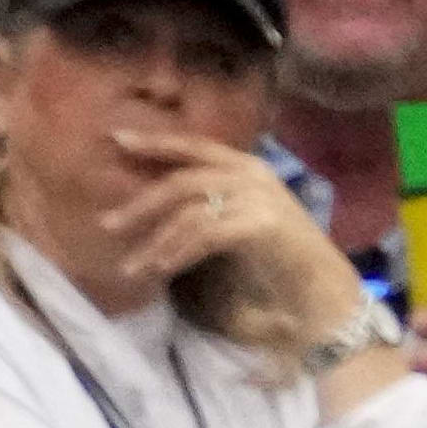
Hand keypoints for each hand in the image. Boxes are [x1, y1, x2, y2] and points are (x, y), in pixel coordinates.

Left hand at [106, 129, 374, 343]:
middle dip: (140, 203)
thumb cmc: (275, 260)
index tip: (117, 138)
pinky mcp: (261, 224)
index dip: (156, 141)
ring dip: (154, 242)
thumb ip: (208, 206)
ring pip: (189, 212)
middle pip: (183, 180)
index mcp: (248, 167)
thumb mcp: (237, 221)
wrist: (319, 290)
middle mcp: (254, 174)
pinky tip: (162, 269)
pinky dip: (179, 252)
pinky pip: (205, 234)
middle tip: (107, 224)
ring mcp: (260, 197)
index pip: (195, 145)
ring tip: (131, 267)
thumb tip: (154, 203)